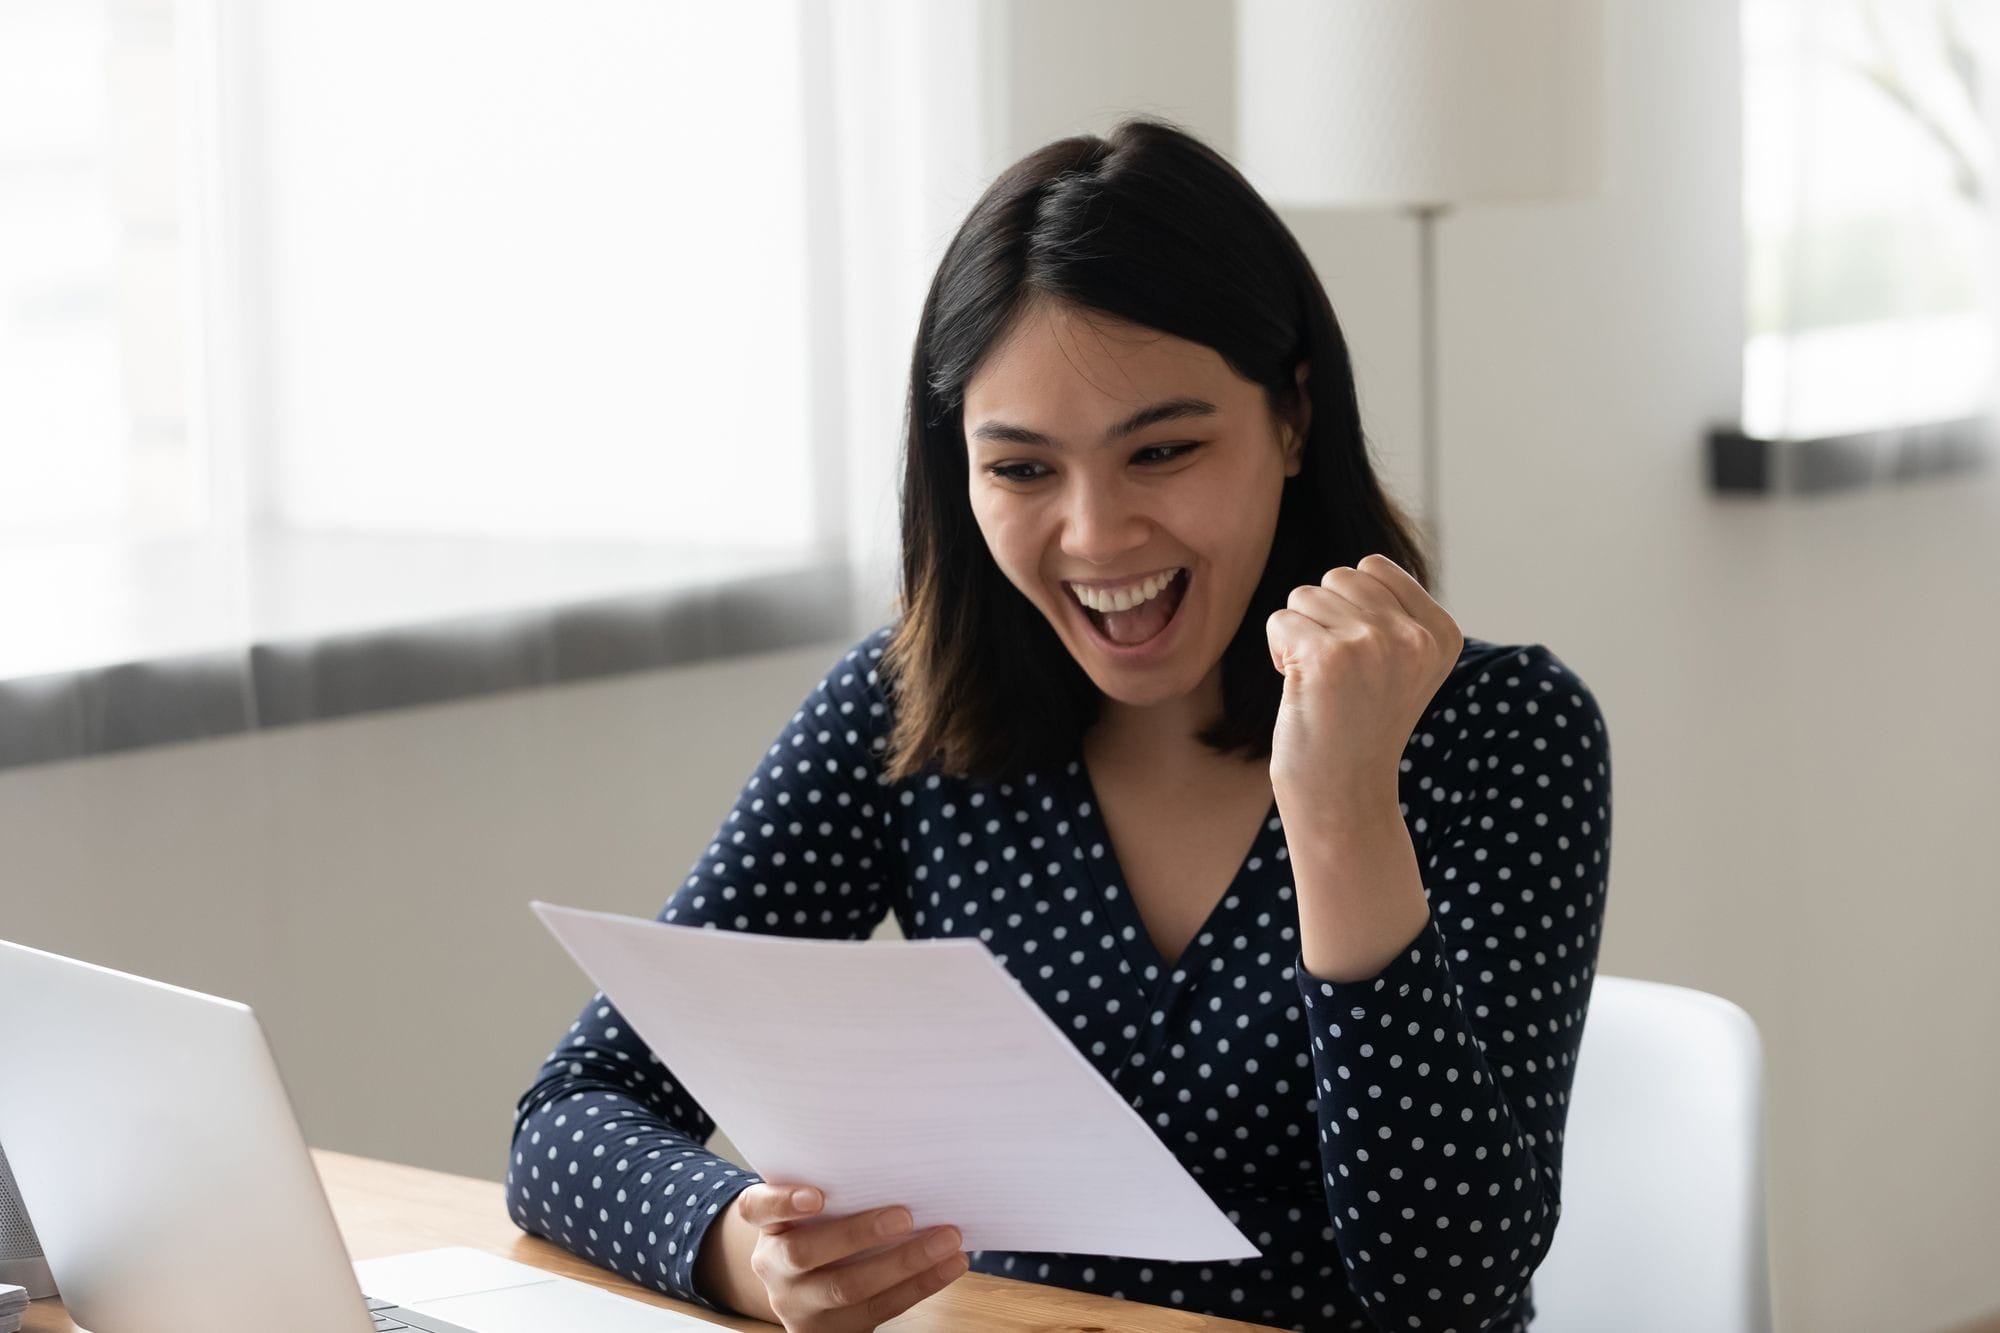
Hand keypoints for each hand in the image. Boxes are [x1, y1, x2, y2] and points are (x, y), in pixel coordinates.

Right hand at [700, 1181, 968, 1331]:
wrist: (806, 1287)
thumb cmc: (820, 1227)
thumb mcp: (810, 1209)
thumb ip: (836, 1188)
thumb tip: (900, 1157)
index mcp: (767, 1225)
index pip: (757, 1208)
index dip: (783, 1202)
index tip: (817, 1195)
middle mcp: (774, 1266)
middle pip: (805, 1253)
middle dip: (859, 1234)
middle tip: (906, 1215)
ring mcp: (801, 1304)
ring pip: (848, 1288)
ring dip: (905, 1262)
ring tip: (947, 1238)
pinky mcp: (834, 1329)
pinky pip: (881, 1308)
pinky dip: (921, 1284)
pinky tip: (950, 1264)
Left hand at [1264, 554, 1462, 817]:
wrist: (1343, 798)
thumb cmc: (1358, 728)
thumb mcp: (1402, 666)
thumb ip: (1394, 614)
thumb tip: (1360, 568)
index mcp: (1442, 633)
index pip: (1374, 566)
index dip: (1349, 608)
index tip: (1360, 661)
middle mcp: (1414, 635)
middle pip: (1338, 577)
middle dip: (1322, 619)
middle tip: (1335, 676)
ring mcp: (1374, 643)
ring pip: (1305, 596)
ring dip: (1299, 636)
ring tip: (1321, 686)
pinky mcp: (1328, 656)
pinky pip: (1280, 620)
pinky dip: (1278, 651)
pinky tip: (1300, 690)